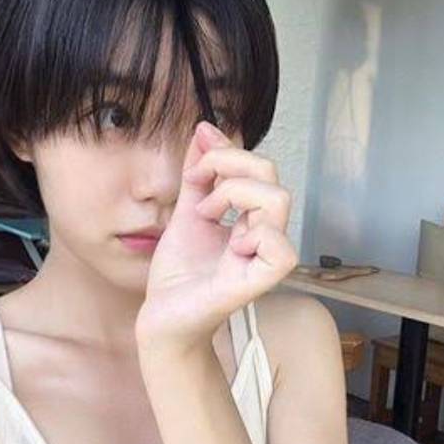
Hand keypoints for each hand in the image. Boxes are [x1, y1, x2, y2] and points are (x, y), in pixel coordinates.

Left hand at [135, 120, 297, 355]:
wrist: (162, 314)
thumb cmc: (179, 272)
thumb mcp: (186, 211)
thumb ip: (197, 173)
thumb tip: (205, 129)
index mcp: (249, 215)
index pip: (259, 166)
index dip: (227, 152)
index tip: (195, 165)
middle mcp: (263, 232)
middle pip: (271, 174)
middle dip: (228, 166)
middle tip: (199, 191)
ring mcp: (263, 257)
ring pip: (278, 200)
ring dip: (235, 195)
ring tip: (208, 214)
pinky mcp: (258, 282)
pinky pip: (281, 249)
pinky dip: (254, 235)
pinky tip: (231, 245)